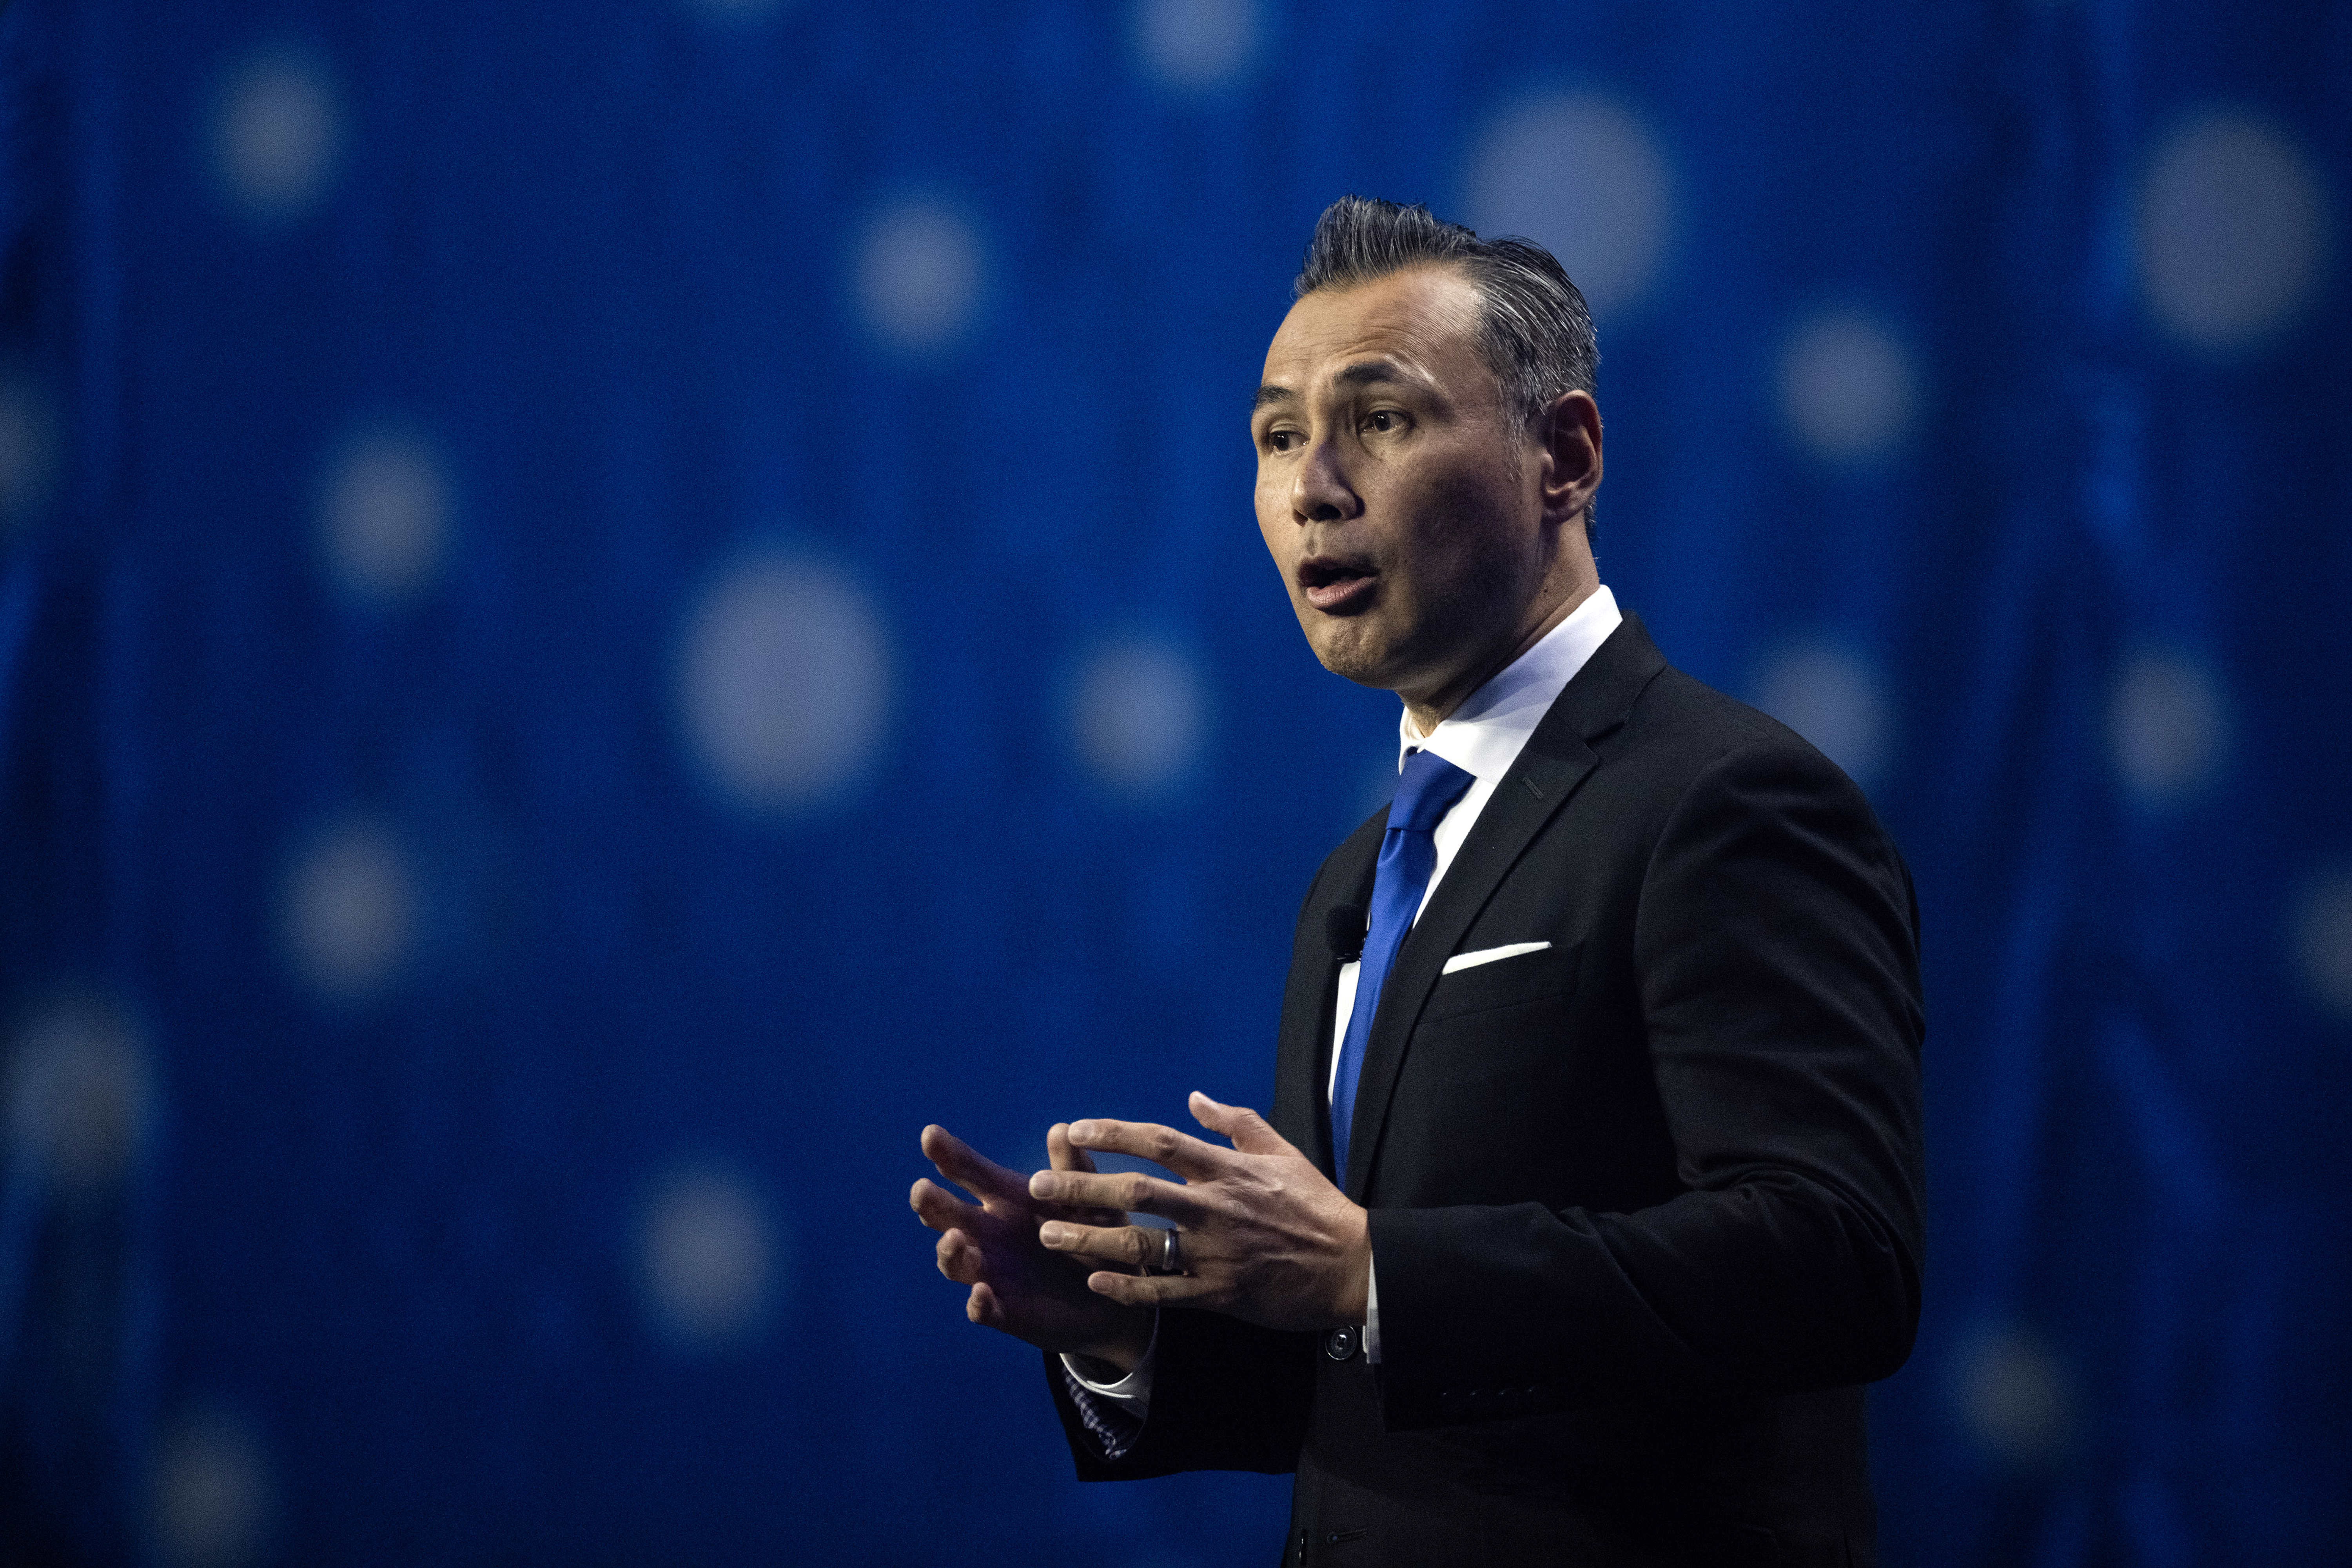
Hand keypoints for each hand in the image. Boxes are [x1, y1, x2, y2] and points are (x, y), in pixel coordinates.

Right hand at [911, 1123, 1154, 1368]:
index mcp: (1006, 1198)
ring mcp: (991, 1272)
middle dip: (932, 1202)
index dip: (949, 1154)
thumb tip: (1060, 1129)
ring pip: (956, 1260)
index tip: (929, 1134)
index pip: (970, 1172)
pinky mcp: (1003, 1310)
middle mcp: (989, 1233)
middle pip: (948, 1214)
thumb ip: (1073, 1170)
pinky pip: (982, 1309)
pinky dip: (977, 1303)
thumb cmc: (1096, 1236)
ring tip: (954, 1238)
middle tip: (921, 1190)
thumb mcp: (1089, 1202)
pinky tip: (982, 1294)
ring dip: (949, 1251)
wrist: (1112, 1297)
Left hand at [1028, 1091, 1370, 1331]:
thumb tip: (1194, 1097)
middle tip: (1038, 1185)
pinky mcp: (1220, 1292)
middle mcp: (1215, 1207)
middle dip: (1083, 1187)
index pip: (1160, 1142)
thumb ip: (1234, 1122)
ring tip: (1050, 1234)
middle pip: (1137, 1190)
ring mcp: (1215, 1252)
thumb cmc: (1315, 1205)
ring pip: (1142, 1243)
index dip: (1114, 1133)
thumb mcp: (1280, 1151)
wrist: (1352, 1265)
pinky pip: (1164, 1292)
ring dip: (1091, 1238)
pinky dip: (1128, 1286)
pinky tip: (1094, 1280)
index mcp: (1227, 1170)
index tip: (1075, 1129)